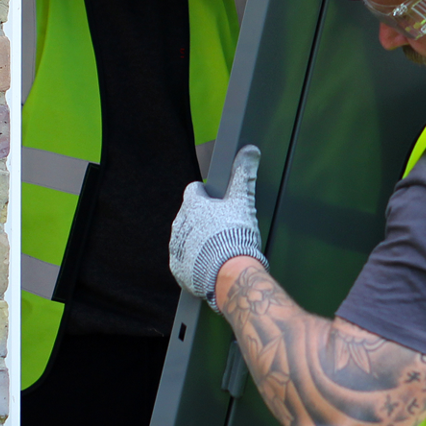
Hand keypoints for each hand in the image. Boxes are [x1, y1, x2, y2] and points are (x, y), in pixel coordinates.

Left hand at [169, 145, 267, 307]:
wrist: (228, 274)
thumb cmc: (234, 236)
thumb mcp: (243, 201)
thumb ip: (244, 175)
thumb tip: (249, 151)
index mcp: (192, 205)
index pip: (194, 190)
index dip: (207, 194)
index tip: (217, 201)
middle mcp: (180, 224)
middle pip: (189, 215)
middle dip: (203, 219)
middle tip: (223, 227)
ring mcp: (177, 247)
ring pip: (186, 237)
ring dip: (198, 240)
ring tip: (218, 247)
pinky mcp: (178, 268)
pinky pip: (184, 260)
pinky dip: (195, 260)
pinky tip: (211, 263)